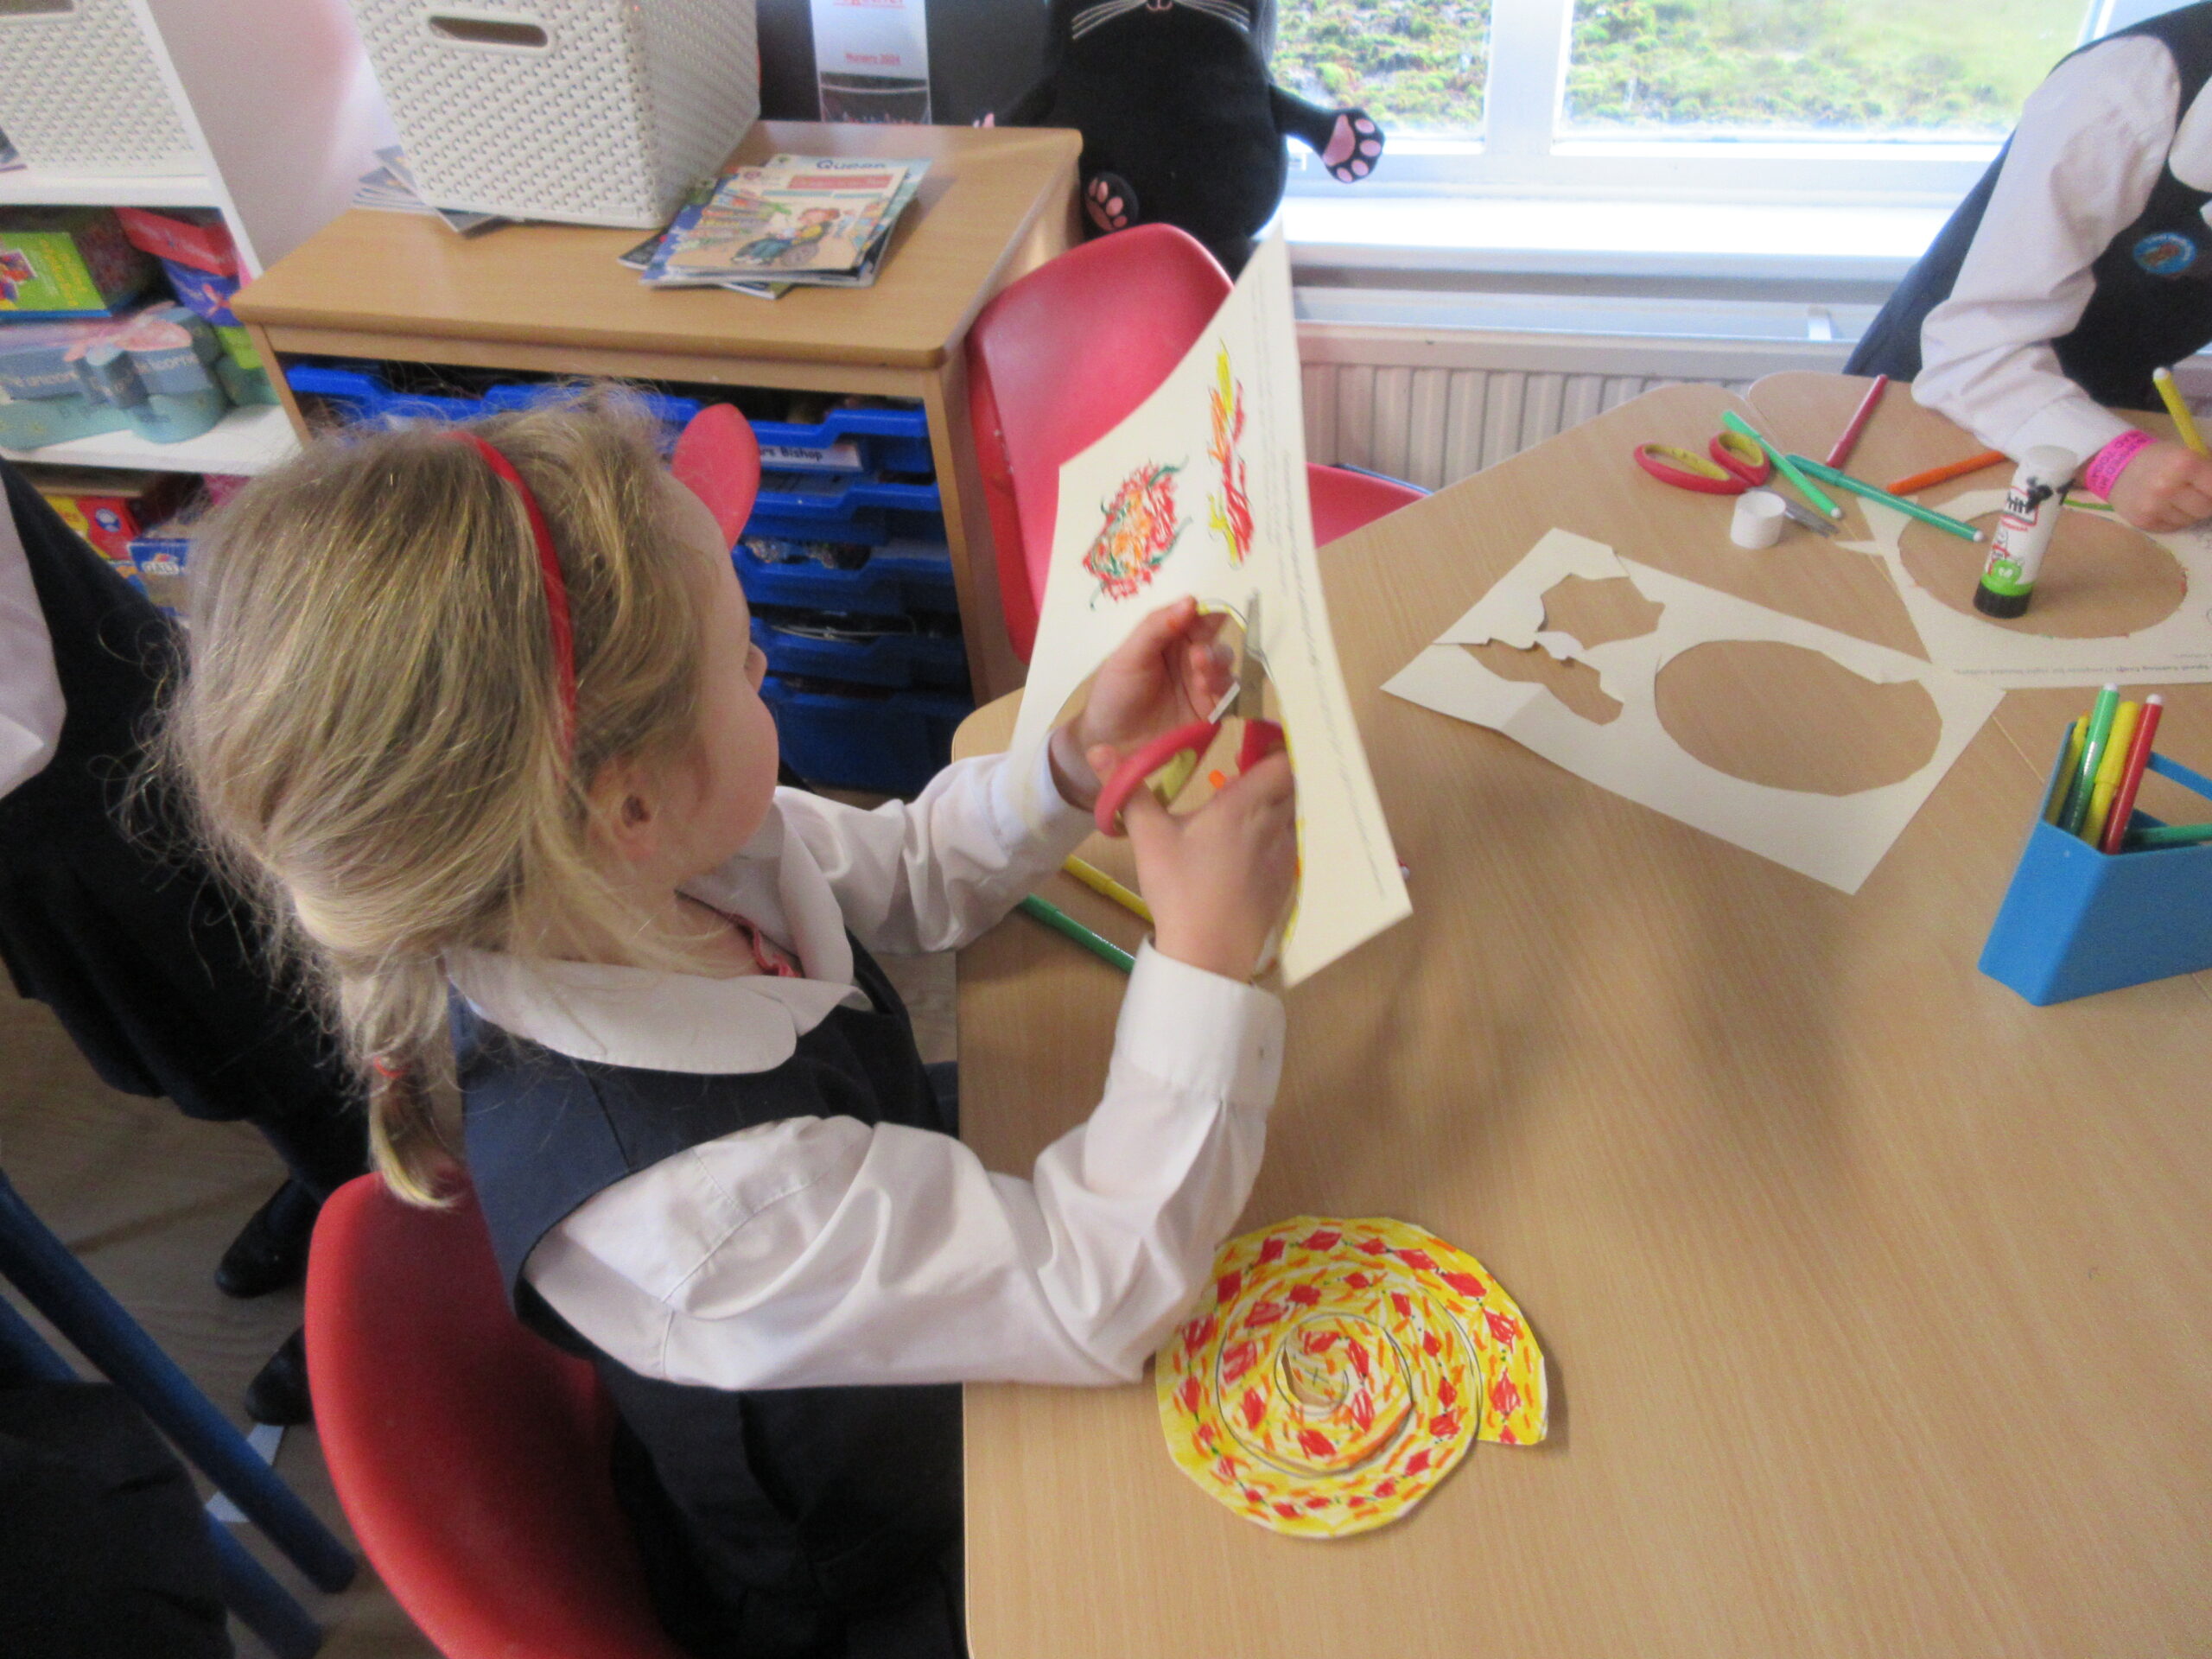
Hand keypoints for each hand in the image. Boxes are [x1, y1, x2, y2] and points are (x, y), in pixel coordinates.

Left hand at [1049, 597, 1234, 808]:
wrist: (1111, 741)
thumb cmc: (1115, 693)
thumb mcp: (1130, 655)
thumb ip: (1157, 627)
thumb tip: (1191, 599)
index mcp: (1173, 637)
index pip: (1199, 615)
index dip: (1207, 610)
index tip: (1208, 614)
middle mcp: (1193, 656)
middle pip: (1218, 639)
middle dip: (1212, 643)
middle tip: (1197, 654)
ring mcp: (1205, 684)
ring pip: (1226, 665)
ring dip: (1217, 665)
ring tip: (1200, 673)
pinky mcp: (1213, 711)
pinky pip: (1230, 695)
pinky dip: (1223, 690)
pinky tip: (1205, 691)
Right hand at [1094, 742, 1295, 981]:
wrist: (1209, 951)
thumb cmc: (1179, 889)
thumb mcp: (1148, 836)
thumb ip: (1128, 788)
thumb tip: (1100, 750)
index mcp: (1243, 805)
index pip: (1282, 761)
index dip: (1273, 749)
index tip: (1252, 747)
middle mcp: (1273, 823)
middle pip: (1292, 784)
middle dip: (1273, 775)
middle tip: (1243, 776)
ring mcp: (1285, 853)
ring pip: (1293, 813)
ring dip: (1276, 805)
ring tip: (1246, 812)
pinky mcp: (1286, 880)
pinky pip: (1291, 843)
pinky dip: (1277, 836)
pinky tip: (1250, 849)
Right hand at [2106, 438, 2211, 531]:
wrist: (2117, 467)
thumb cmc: (2159, 458)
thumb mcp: (2188, 454)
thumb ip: (2210, 469)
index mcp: (2183, 464)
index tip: (2207, 489)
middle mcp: (2167, 487)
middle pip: (2206, 508)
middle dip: (2205, 502)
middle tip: (2195, 494)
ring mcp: (2153, 506)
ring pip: (2190, 520)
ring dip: (2189, 511)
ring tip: (2176, 499)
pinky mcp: (2143, 521)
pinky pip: (2173, 526)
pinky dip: (2174, 518)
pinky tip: (2164, 506)